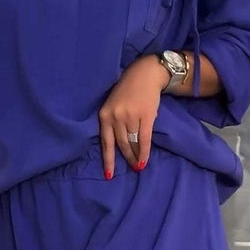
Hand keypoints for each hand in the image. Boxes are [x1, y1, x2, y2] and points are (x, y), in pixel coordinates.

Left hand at [98, 54, 168, 177]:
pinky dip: (144, 152)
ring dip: (136, 156)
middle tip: (131, 168)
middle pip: (120, 144)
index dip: (108, 160)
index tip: (109, 175)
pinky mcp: (145, 116)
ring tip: (138, 165)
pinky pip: (144, 139)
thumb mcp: (114, 105)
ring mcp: (130, 116)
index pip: (106, 142)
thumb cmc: (128, 90)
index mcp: (104, 115)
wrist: (144, 74)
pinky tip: (144, 161)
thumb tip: (123, 145)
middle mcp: (115, 117)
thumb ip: (114, 122)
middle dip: (126, 158)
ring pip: (132, 143)